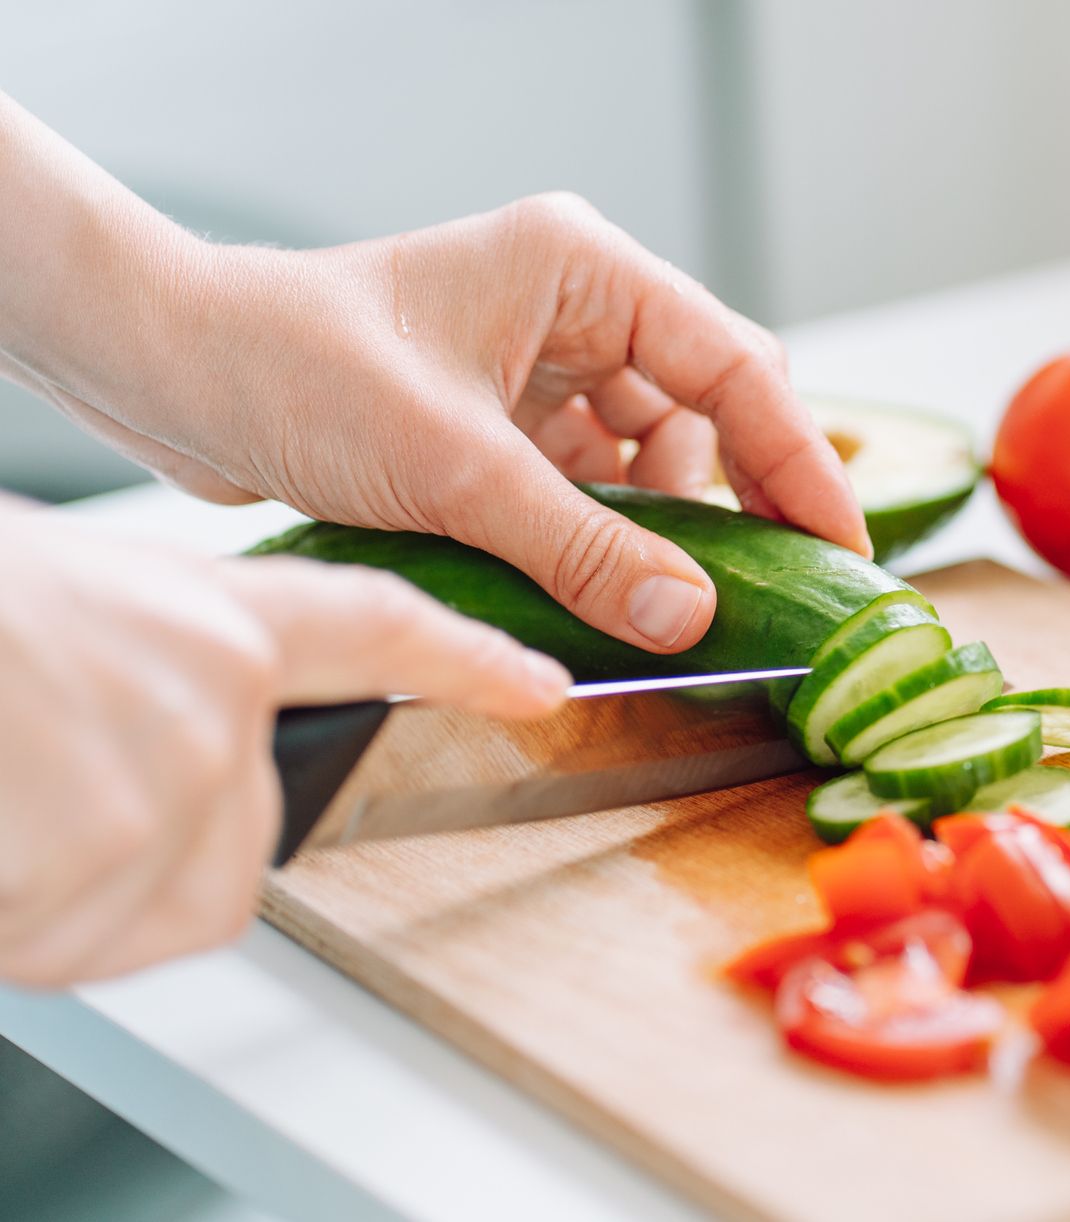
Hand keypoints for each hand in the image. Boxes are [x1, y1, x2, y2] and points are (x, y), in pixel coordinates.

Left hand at [0, 94, 867, 656]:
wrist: (168, 372)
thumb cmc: (292, 367)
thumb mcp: (454, 469)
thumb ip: (583, 545)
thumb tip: (691, 616)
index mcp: (584, 267)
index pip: (736, 366)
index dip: (801, 462)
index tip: (844, 547)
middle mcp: (578, 305)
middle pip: (711, 409)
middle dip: (742, 499)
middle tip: (780, 590)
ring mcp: (542, 363)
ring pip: (655, 456)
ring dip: (665, 529)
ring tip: (669, 599)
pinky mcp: (508, 417)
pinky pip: (595, 484)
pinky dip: (608, 537)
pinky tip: (611, 586)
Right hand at [0, 511, 570, 987]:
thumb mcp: (58, 606)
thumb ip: (147, 672)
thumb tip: (149, 737)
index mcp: (202, 617)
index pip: (377, 632)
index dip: (464, 663)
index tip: (541, 681)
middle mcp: (213, 698)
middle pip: (239, 843)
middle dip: (145, 852)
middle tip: (35, 787)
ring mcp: (165, 782)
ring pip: (143, 901)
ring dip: (53, 886)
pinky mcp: (101, 859)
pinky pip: (66, 939)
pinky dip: (13, 916)